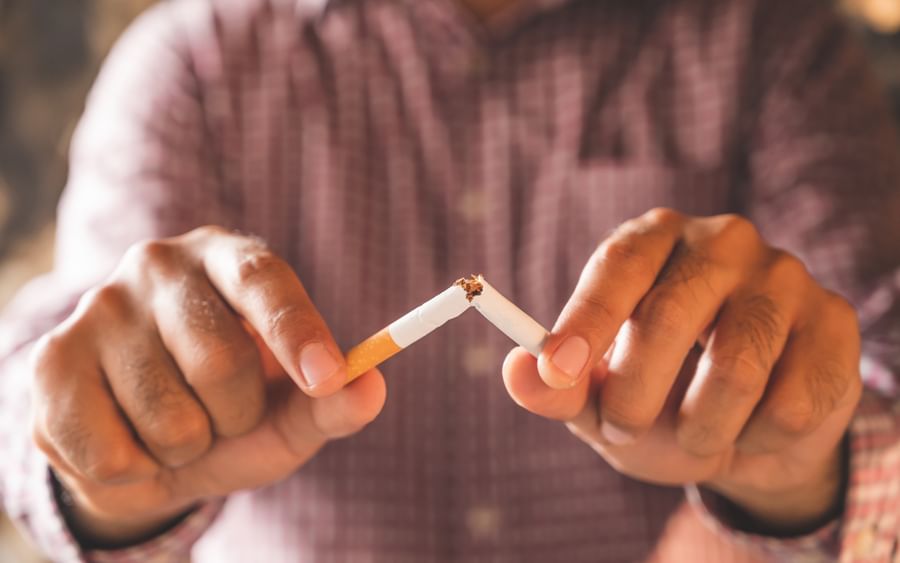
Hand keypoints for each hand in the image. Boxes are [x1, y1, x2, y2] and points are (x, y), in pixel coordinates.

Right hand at [30, 226, 385, 545]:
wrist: (143, 441)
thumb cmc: (230, 410)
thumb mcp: (290, 411)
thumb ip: (332, 403)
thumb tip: (371, 387)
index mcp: (229, 258)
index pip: (263, 280)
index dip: (297, 332)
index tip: (326, 379)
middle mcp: (159, 265)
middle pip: (220, 359)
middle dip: (238, 416)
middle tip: (224, 414)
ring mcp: (98, 308)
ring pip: (168, 417)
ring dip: (187, 449)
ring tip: (175, 426)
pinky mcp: (50, 361)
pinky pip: (110, 451)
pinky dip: (136, 470)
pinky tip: (128, 440)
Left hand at [503, 209, 861, 530]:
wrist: (750, 436)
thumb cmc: (661, 404)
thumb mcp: (600, 402)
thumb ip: (558, 390)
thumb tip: (517, 372)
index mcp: (654, 241)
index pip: (619, 264)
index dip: (587, 319)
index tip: (559, 370)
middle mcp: (721, 241)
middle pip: (670, 312)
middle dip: (635, 394)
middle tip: (621, 429)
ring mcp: (784, 275)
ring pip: (736, 366)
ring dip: (701, 429)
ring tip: (695, 435)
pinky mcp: (834, 321)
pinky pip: (793, 402)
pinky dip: (759, 439)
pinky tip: (758, 424)